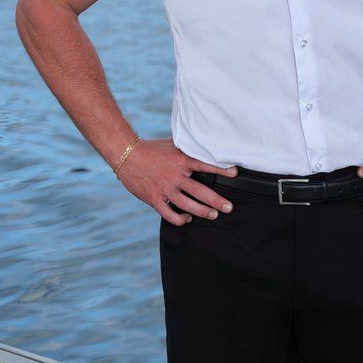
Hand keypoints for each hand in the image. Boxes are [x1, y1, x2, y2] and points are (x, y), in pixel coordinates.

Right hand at [116, 137, 239, 225]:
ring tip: (213, 215)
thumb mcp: (172, 144)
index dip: (221, 169)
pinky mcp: (154, 199)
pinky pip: (170, 215)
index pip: (205, 165)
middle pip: (200, 192)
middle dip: (217, 201)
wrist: (127, 155)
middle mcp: (175, 176)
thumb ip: (187, 147)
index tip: (235, 174)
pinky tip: (187, 219)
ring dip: (203, 212)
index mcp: (181, 160)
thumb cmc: (152, 149)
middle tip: (228, 207)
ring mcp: (165, 189)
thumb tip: (203, 142)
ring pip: (188, 206)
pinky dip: (180, 219)